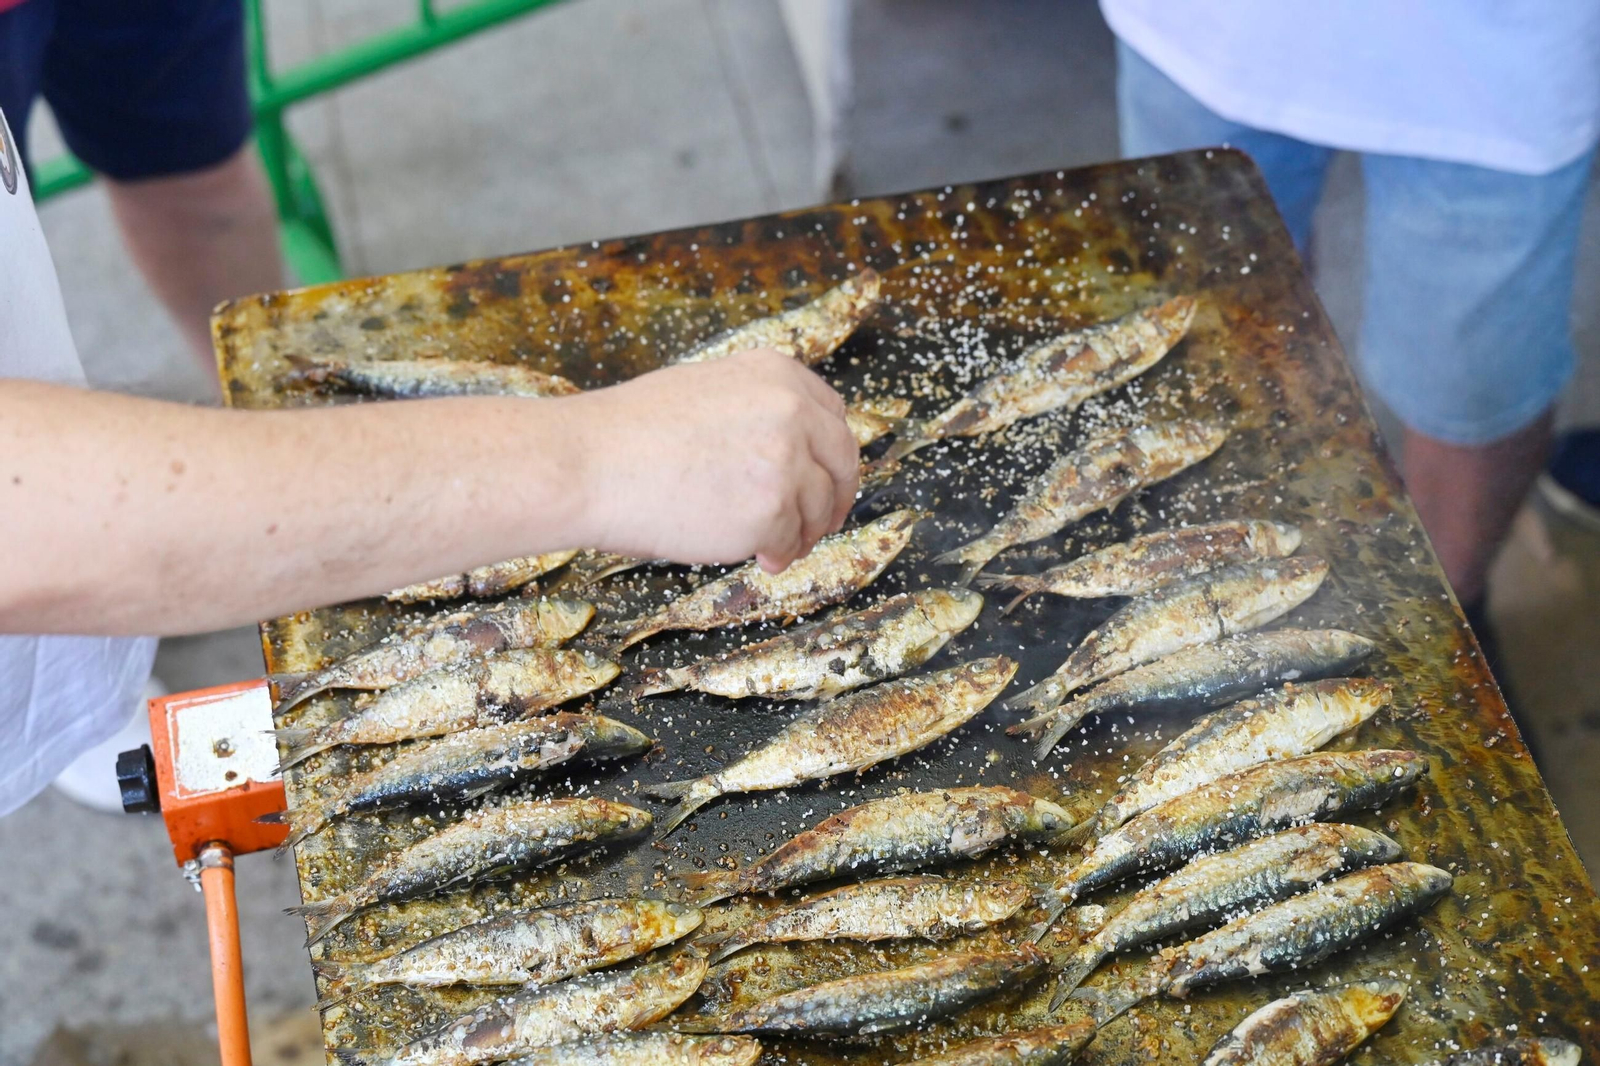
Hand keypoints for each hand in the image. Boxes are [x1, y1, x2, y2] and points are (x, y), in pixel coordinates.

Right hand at [568, 350, 859, 570]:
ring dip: (803, 532)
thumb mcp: (709, 391)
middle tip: (823, 524)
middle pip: (841, 462)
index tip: (828, 479)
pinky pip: (791, 542)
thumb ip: (759, 410)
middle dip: (836, 498)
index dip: (833, 455)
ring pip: (819, 509)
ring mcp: (786, 462)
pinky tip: (759, 558)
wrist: (589, 465)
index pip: (833, 416)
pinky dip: (779, 555)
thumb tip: (796, 451)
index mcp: (777, 374)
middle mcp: (792, 411)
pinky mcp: (772, 511)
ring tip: (774, 546)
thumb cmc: (632, 434)